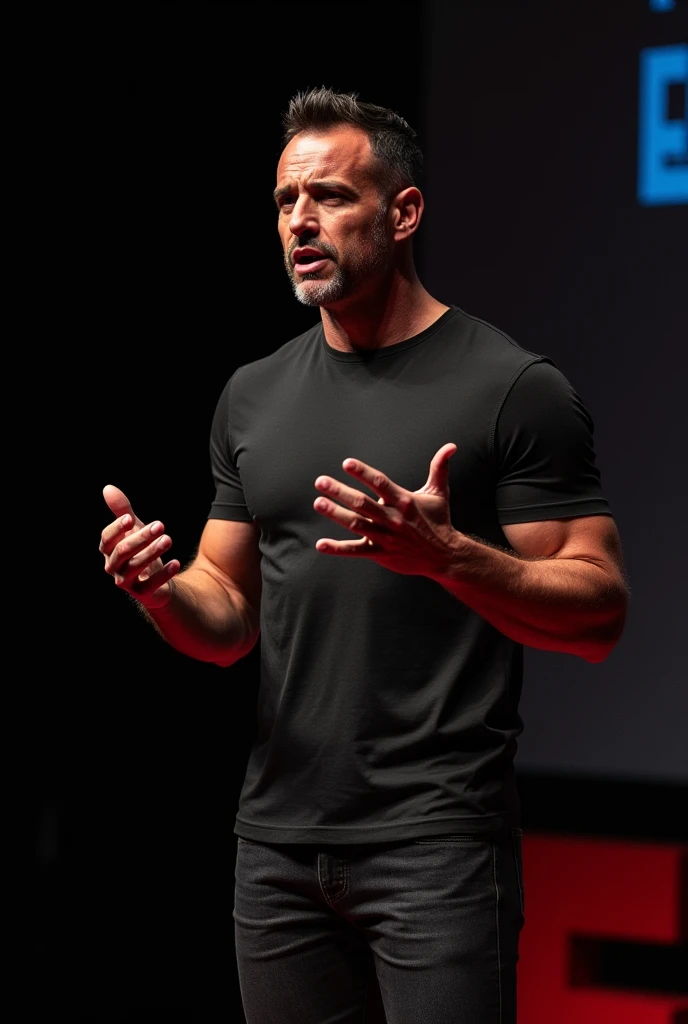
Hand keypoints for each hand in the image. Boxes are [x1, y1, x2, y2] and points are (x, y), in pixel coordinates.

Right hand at [100, 485, 179, 607]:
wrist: (153, 580)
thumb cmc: (139, 550)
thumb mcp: (133, 529)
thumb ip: (122, 511)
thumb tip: (108, 488)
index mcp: (108, 551)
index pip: (106, 539)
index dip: (117, 529)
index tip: (131, 518)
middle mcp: (113, 567)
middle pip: (122, 551)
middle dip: (141, 537)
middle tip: (161, 525)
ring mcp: (126, 582)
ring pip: (135, 567)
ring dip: (152, 552)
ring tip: (168, 539)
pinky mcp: (142, 594)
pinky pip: (151, 585)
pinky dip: (164, 574)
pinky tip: (176, 562)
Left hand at [312, 443, 459, 575]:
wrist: (445, 556)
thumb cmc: (439, 521)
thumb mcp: (440, 493)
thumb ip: (439, 468)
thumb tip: (451, 446)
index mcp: (404, 501)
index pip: (380, 483)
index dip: (363, 473)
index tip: (346, 463)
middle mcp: (393, 518)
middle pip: (362, 503)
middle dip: (340, 491)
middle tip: (320, 481)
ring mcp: (385, 537)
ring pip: (356, 524)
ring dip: (335, 514)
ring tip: (318, 502)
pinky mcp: (381, 553)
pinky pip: (356, 551)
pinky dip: (337, 549)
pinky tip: (321, 545)